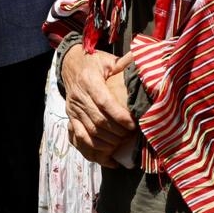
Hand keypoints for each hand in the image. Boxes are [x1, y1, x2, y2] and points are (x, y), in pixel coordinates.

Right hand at [61, 44, 136, 167]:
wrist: (70, 64)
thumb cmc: (94, 62)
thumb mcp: (108, 60)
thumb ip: (123, 65)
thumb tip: (143, 62)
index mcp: (89, 81)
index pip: (104, 102)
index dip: (119, 116)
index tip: (133, 124)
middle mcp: (79, 96)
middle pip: (98, 120)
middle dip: (117, 131)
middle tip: (131, 135)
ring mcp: (73, 108)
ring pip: (91, 131)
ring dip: (108, 140)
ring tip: (123, 142)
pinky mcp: (71, 117)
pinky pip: (80, 136)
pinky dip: (94, 147)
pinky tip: (109, 152)